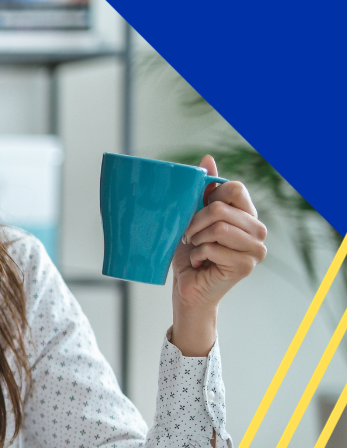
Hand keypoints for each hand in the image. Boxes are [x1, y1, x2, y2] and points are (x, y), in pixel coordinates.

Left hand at [169, 155, 266, 355]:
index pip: (235, 188)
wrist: (188, 289)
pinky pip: (213, 247)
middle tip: (189, 236)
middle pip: (220, 208)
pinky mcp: (246, 265)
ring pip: (218, 227)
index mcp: (247, 214)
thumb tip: (207, 159)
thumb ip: (204, 190)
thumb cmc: (190, 253)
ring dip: (197, 238)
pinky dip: (198, 254)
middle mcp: (258, 230)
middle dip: (195, 222)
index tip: (197, 213)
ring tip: (196, 248)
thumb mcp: (193, 217)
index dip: (208, 198)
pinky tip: (201, 263)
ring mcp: (256, 249)